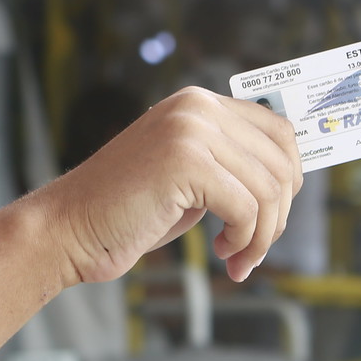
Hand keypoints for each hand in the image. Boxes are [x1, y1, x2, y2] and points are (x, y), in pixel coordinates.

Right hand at [37, 88, 303, 285]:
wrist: (70, 228)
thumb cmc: (127, 211)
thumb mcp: (187, 177)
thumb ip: (228, 165)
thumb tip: (288, 179)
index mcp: (198, 103)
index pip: (278, 130)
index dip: (290, 177)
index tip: (274, 216)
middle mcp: (197, 107)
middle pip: (280, 162)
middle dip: (278, 216)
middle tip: (254, 248)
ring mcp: (190, 130)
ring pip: (269, 189)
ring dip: (261, 236)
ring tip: (237, 257)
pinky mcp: (185, 162)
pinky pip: (246, 208)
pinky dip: (244, 240)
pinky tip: (221, 253)